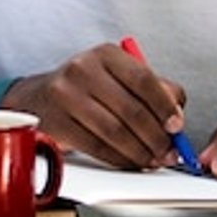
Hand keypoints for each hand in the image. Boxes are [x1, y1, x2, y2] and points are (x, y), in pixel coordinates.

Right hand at [0, 42, 183, 169]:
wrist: (39, 98)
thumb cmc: (89, 89)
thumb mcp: (119, 78)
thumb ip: (154, 90)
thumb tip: (177, 116)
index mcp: (106, 54)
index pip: (143, 79)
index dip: (164, 106)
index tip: (177, 127)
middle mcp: (84, 69)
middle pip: (130, 109)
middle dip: (156, 137)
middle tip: (169, 152)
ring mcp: (66, 95)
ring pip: (114, 131)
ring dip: (139, 152)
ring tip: (153, 160)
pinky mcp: (56, 122)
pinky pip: (96, 146)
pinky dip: (119, 159)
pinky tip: (130, 162)